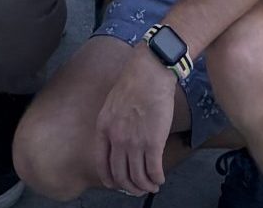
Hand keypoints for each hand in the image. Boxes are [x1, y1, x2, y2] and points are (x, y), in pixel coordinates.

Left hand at [96, 44, 179, 197]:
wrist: (149, 72)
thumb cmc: (133, 84)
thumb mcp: (112, 105)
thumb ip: (113, 126)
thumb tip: (119, 145)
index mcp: (104, 128)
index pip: (102, 164)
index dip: (110, 180)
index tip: (117, 185)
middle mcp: (116, 138)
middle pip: (120, 176)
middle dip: (130, 187)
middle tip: (138, 189)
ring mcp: (135, 142)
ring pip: (138, 178)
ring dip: (145, 186)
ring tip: (152, 186)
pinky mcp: (153, 142)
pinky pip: (153, 171)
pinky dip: (157, 179)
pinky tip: (160, 178)